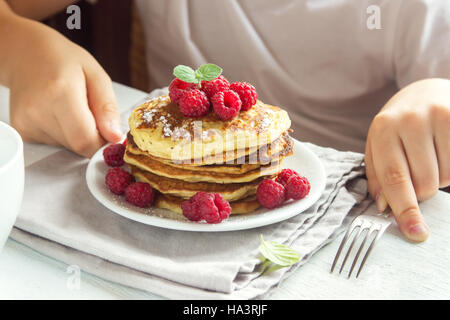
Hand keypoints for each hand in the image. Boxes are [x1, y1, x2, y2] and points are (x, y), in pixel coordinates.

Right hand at [5, 16, 122, 156]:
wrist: (25, 52)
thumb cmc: (63, 60)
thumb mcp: (96, 75)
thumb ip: (108, 108)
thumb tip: (115, 137)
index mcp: (60, 92)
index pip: (86, 140)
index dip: (103, 142)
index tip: (110, 132)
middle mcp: (38, 110)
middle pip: (78, 146)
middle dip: (92, 136)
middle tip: (90, 112)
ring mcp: (26, 122)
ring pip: (67, 146)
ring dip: (77, 133)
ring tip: (69, 107)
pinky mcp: (21, 130)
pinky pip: (54, 143)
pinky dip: (63, 133)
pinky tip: (56, 112)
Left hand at [365, 78, 449, 241]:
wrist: (426, 91)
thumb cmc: (398, 124)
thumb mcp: (378, 145)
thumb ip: (377, 176)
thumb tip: (385, 206)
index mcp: (383, 129)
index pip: (394, 178)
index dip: (405, 209)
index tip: (414, 232)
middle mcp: (411, 120)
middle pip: (424, 182)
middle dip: (422, 190)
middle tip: (419, 173)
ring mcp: (441, 116)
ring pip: (447, 176)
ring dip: (440, 177)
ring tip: (432, 156)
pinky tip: (445, 151)